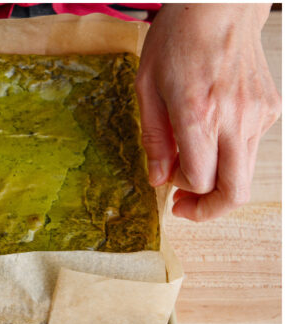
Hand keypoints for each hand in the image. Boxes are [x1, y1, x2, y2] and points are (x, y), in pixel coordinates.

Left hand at [137, 4, 280, 220]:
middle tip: (186, 207)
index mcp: (198, 114)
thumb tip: (158, 179)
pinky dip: (230, 153)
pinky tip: (211, 135)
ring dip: (219, 181)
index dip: (182, 194)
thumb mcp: (147, 87)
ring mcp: (258, 114)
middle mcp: (234, 118)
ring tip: (193, 169)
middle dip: (209, 210)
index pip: (199, 180)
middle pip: (235, 190)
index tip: (169, 192)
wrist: (219, 8)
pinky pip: (251, 146)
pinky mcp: (270, 109)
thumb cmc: (177, 41)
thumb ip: (154, 138)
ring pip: (245, 171)